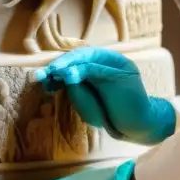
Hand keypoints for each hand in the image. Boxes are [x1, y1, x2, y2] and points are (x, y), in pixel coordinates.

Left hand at [32, 47, 175, 144]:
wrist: (137, 124)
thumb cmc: (111, 113)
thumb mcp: (87, 101)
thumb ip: (75, 88)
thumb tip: (62, 76)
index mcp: (98, 65)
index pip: (75, 60)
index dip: (58, 65)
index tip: (42, 76)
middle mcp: (108, 61)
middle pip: (81, 55)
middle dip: (61, 63)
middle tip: (46, 72)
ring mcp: (118, 64)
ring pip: (89, 59)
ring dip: (70, 65)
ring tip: (55, 72)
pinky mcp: (125, 72)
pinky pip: (102, 68)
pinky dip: (85, 70)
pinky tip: (71, 75)